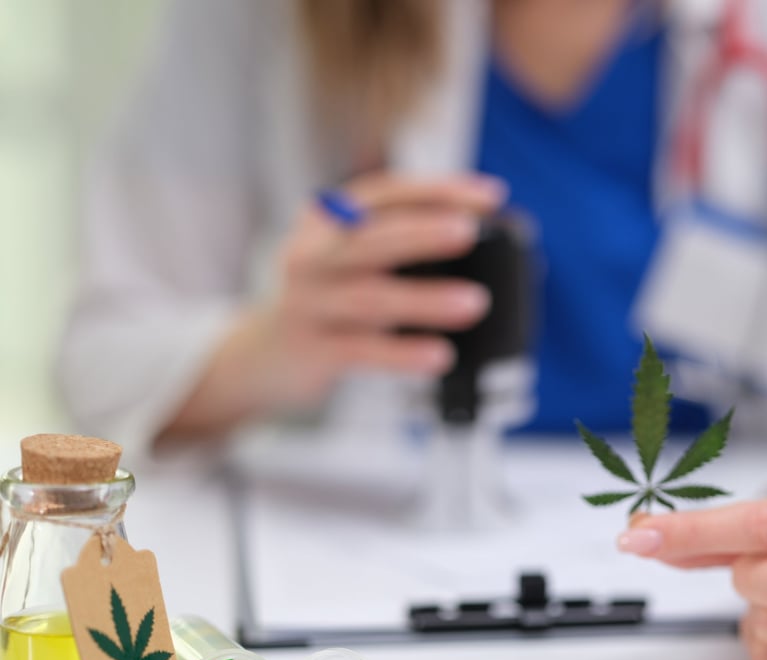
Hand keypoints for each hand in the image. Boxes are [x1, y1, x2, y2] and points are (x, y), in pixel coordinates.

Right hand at [158, 173, 505, 441]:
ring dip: (425, 298)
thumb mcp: (355, 259)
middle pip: (371, 238)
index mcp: (329, 219)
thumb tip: (493, 235)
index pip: (387, 194)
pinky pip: (363, 350)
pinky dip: (404, 352)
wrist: (265, 355)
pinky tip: (440, 355)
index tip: (491, 195)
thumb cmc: (331, 298)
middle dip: (423, 232)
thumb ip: (404, 244)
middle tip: (470, 231)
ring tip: (474, 302)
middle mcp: (312, 254)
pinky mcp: (311, 349)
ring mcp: (307, 302)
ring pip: (371, 297)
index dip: (438, 191)